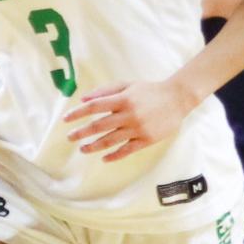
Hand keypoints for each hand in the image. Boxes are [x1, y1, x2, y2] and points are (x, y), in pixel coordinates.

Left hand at [64, 81, 195, 161]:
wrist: (177, 99)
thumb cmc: (149, 90)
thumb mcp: (127, 85)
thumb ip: (105, 91)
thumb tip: (83, 98)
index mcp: (123, 99)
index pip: (94, 107)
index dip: (78, 113)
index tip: (65, 119)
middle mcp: (129, 115)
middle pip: (99, 126)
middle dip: (81, 132)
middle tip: (69, 137)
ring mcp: (138, 129)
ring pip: (110, 141)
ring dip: (93, 146)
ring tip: (83, 149)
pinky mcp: (147, 140)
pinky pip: (127, 150)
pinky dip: (114, 156)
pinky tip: (103, 158)